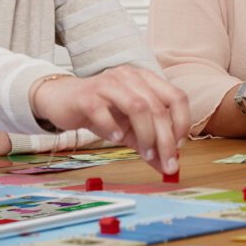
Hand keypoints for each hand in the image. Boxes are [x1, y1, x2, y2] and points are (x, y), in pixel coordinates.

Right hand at [31, 66, 189, 174]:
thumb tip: (169, 168)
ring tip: (145, 154)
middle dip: (166, 139)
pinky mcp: (86, 95)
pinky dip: (113, 128)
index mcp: (146, 80)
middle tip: (168, 163)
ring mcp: (108, 83)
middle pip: (158, 107)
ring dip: (146, 135)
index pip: (176, 97)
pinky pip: (103, 111)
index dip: (182, 123)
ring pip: (137, 106)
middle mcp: (129, 77)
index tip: (179, 147)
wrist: (62, 102)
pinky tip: (115, 138)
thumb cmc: (101, 112)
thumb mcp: (130, 130)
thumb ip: (149, 146)